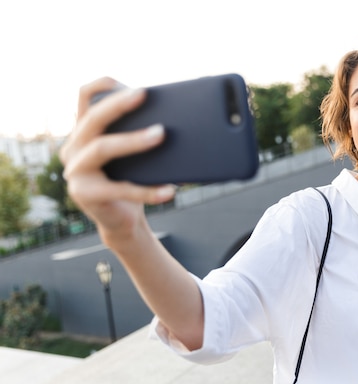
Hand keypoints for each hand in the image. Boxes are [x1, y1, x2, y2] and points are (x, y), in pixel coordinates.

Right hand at [60, 77, 175, 242]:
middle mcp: (73, 147)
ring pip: (102, 148)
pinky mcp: (85, 195)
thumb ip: (141, 131)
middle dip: (118, 104)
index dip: (105, 86)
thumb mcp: (135, 153)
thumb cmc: (133, 179)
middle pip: (93, 119)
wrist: (123, 219)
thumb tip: (177, 118)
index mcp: (84, 131)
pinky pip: (121, 189)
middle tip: (144, 94)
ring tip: (161, 134)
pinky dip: (149, 190)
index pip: (84, 97)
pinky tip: (170, 190)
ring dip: (133, 140)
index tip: (132, 83)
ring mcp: (75, 172)